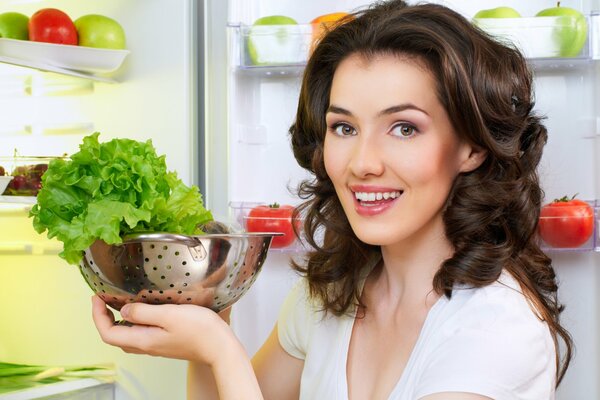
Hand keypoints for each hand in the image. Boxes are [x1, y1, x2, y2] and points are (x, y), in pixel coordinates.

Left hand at [91, 295, 238, 365]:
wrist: (219, 347)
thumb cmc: (199, 330)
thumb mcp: (169, 315)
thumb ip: (144, 312)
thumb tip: (124, 310)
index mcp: (143, 339)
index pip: (108, 333)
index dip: (97, 315)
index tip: (96, 297)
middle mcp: (146, 346)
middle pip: (114, 336)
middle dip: (103, 318)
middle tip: (103, 300)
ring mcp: (156, 346)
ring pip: (126, 336)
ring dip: (116, 321)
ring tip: (117, 303)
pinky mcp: (165, 342)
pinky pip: (140, 334)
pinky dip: (132, 322)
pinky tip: (141, 311)